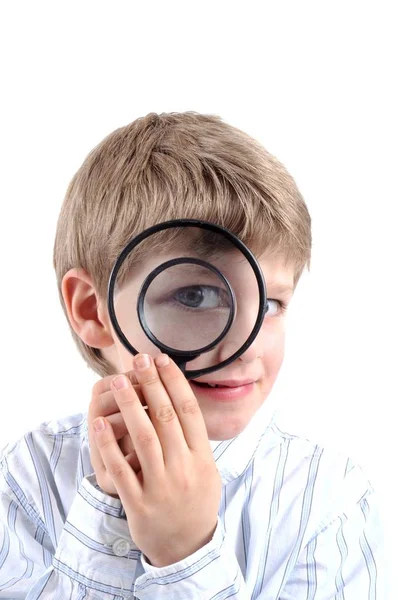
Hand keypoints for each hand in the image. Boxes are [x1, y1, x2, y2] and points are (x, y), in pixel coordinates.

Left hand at [91, 353, 221, 566]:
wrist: (187, 546)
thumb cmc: (196, 500)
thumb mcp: (208, 470)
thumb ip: (196, 440)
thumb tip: (183, 400)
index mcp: (202, 458)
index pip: (189, 411)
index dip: (175, 382)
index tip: (162, 360)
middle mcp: (184, 468)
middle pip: (166, 417)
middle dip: (152, 384)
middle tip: (139, 358)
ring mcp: (161, 486)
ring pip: (144, 438)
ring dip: (130, 405)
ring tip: (119, 379)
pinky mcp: (139, 503)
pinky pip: (121, 469)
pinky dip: (109, 444)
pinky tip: (99, 422)